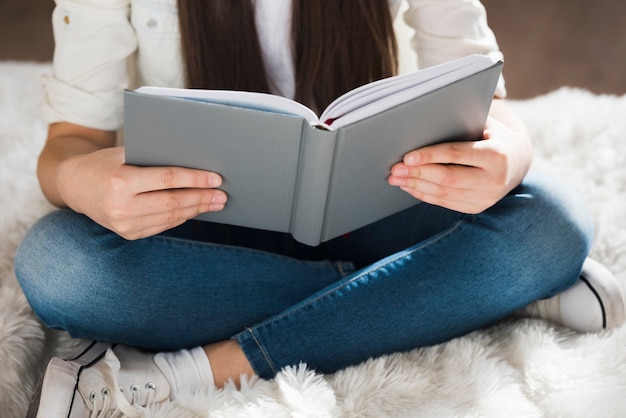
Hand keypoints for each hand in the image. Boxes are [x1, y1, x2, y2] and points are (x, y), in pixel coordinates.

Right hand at [57, 146, 226, 239]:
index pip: (167, 180)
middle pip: (173, 202)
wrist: (74, 186)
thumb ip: (155, 158)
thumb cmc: (105, 163)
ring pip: (170, 217)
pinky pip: (162, 225)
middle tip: (223, 195)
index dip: (195, 179)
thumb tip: (196, 162)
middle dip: (202, 198)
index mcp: (120, 182)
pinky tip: (195, 210)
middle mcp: (121, 207)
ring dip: (196, 210)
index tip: (216, 178)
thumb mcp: (125, 154)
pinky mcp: (128, 234)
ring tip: (215, 203)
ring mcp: (124, 225)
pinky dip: (181, 217)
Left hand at [388, 114, 531, 213]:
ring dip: (416, 186)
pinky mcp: (478, 206)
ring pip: (444, 194)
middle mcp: (494, 179)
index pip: (457, 155)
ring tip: (396, 178)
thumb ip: (461, 124)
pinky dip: (424, 195)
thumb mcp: (485, 125)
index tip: (407, 156)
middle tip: (394, 169)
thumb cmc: (492, 136)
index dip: (430, 156)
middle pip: (448, 178)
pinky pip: (446, 203)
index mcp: (497, 155)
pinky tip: (408, 187)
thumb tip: (422, 122)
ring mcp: (487, 197)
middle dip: (418, 173)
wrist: (518, 162)